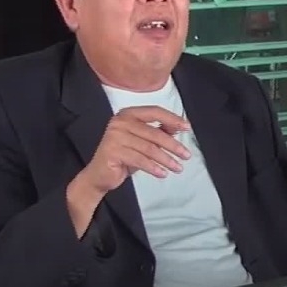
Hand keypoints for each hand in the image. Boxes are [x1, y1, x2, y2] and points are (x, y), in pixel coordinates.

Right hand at [77, 105, 191, 194]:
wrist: (100, 175)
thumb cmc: (123, 156)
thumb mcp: (143, 142)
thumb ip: (158, 131)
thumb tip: (178, 126)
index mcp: (128, 114)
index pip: (154, 112)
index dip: (172, 119)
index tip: (186, 127)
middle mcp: (120, 122)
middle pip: (154, 133)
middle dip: (173, 145)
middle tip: (186, 155)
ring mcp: (114, 136)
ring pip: (149, 148)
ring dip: (166, 159)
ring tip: (177, 168)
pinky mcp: (112, 152)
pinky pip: (139, 160)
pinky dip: (153, 168)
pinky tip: (162, 173)